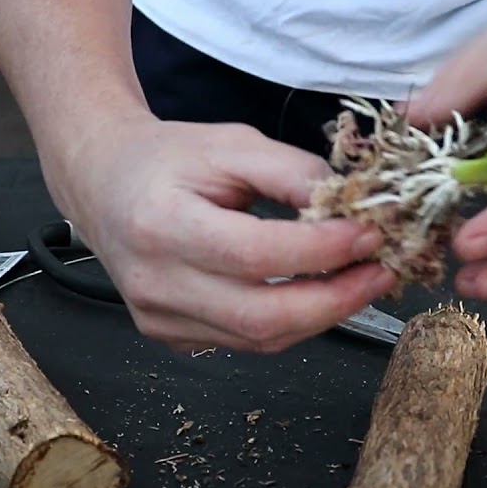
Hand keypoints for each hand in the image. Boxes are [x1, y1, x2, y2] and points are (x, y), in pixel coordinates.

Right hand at [46, 111, 396, 352]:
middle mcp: (154, 281)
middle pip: (261, 316)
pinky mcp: (170, 336)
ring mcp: (159, 318)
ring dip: (323, 315)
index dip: (321, 250)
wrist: (104, 182)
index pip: (255, 254)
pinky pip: (245, 342)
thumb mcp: (232, 145)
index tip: (369, 234)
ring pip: (259, 339)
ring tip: (362, 282)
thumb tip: (351, 208)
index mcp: (161, 224)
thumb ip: (292, 172)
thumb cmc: (168, 159)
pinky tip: (318, 294)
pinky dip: (291, 323)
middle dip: (336, 300)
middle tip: (382, 272)